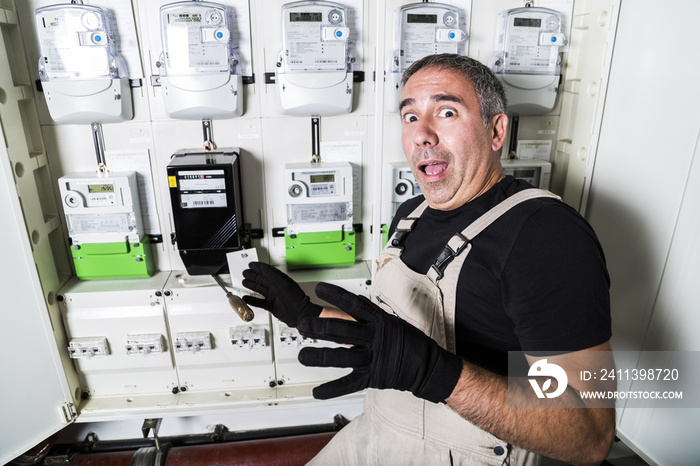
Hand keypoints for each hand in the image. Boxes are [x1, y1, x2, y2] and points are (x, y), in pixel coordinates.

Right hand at [242, 262, 321, 326]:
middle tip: (245, 273)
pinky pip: (260, 302)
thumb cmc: (296, 299)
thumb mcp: (283, 285)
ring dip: (252, 286)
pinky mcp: (271, 306)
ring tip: (244, 282)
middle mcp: (276, 288)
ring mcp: (274, 297)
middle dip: (253, 275)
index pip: (268, 271)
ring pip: (260, 289)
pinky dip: (253, 300)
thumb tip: (263, 267)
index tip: (251, 264)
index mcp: (280, 280)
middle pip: (262, 279)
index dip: (259, 267)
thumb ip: (272, 276)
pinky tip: (246, 298)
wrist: (300, 315)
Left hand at [297, 282, 462, 402]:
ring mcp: (373, 358)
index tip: (320, 289)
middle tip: (303, 326)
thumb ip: (369, 316)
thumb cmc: (407, 341)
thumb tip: (350, 303)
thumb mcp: (390, 321)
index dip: (336, 296)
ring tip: (302, 356)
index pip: (354, 304)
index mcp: (379, 321)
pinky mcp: (373, 377)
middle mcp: (375, 337)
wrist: (427, 365)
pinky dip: (332, 389)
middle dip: (320, 328)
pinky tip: (317, 392)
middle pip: (342, 331)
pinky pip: (349, 384)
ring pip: (342, 357)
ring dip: (320, 357)